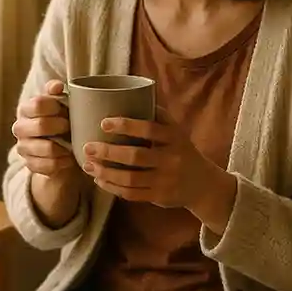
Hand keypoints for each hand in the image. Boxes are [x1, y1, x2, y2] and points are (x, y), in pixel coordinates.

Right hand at [12, 80, 78, 182]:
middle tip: (71, 127)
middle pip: (41, 126)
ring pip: (47, 148)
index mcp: (25, 109)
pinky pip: (49, 165)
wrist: (55, 146)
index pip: (38, 104)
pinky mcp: (30, 165)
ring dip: (65, 147)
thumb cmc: (58, 118)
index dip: (55, 106)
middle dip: (62, 126)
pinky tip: (69, 158)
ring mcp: (23, 148)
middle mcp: (19, 128)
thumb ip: (55, 91)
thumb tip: (58, 86)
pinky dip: (63, 162)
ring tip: (73, 144)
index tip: (66, 110)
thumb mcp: (57, 102)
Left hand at [82, 108, 216, 210]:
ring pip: (130, 178)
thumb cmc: (182, 151)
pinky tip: (100, 179)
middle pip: (136, 156)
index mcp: (175, 138)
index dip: (126, 125)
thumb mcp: (177, 132)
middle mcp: (171, 159)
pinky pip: (132, 194)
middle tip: (88, 147)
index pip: (149, 129)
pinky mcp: (158, 197)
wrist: (204, 185)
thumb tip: (132, 93)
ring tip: (88, 165)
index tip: (104, 123)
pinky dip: (113, 187)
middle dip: (108, 152)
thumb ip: (158, 116)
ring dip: (106, 172)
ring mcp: (165, 180)